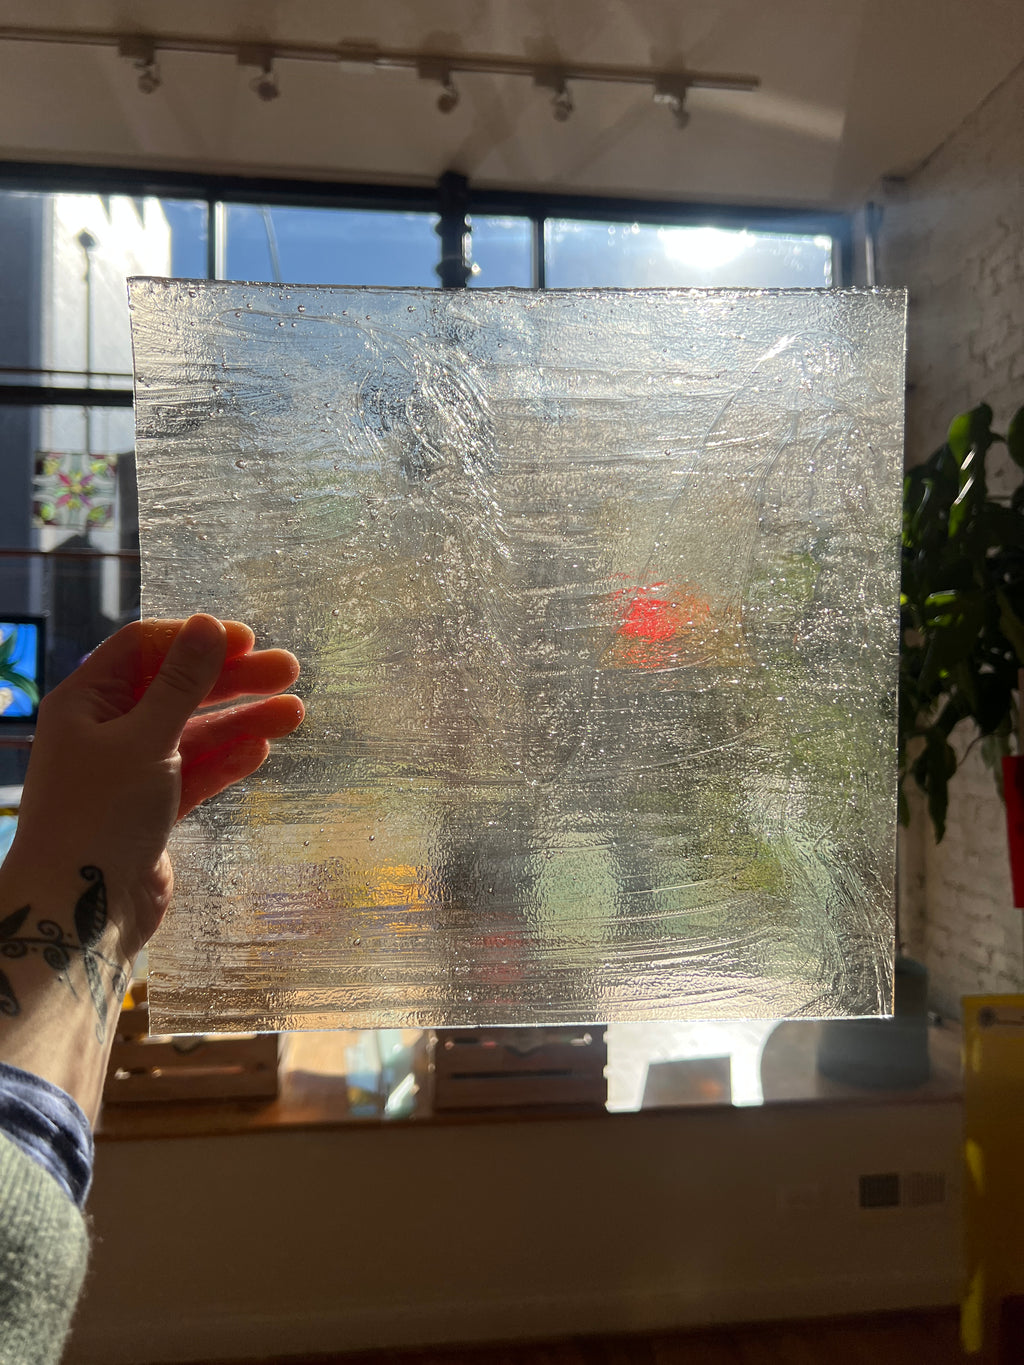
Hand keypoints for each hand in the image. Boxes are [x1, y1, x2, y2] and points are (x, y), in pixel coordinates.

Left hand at [8, 615, 303, 957]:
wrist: (79, 910)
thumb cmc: (100, 814)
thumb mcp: (145, 739)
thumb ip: (182, 683)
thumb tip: (210, 625)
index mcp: (87, 701)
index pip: (144, 648)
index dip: (196, 640)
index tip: (249, 640)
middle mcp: (106, 730)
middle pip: (178, 689)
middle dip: (233, 681)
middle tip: (289, 672)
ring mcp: (131, 771)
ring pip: (194, 734)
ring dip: (242, 722)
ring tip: (295, 715)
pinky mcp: (153, 809)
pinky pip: (196, 773)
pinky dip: (227, 761)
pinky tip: (261, 751)